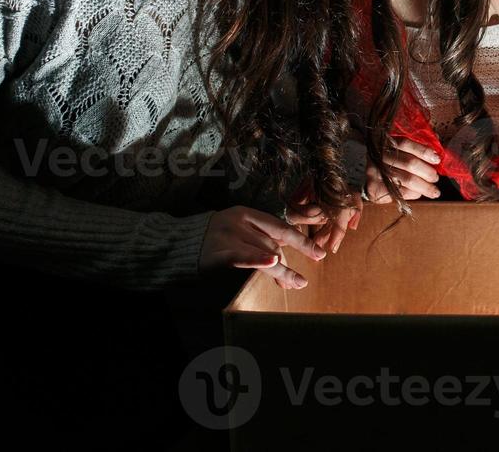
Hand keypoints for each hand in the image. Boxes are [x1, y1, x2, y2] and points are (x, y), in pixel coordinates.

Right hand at [198, 205, 323, 289]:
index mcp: (247, 214)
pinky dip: (258, 258)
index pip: (281, 226)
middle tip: (301, 281)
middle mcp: (241, 221)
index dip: (302, 240)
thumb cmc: (213, 240)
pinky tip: (272, 262)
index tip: (320, 254)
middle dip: (289, 262)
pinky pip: (242, 256)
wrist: (178, 244)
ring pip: (263, 252)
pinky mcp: (218, 251)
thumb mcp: (238, 231)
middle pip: (274, 242)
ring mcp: (230, 235)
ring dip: (282, 270)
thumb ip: (261, 238)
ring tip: (296, 283)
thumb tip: (287, 251)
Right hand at [365, 136, 441, 203]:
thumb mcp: (400, 151)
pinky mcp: (373, 188)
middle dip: (427, 172)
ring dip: (425, 186)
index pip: (406, 143)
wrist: (367, 178)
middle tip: (435, 178)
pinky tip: (419, 193)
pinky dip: (413, 193)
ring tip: (433, 190)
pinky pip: (400, 192)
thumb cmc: (390, 163)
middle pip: (409, 163)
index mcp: (386, 142)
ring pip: (407, 179)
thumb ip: (416, 147)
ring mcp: (374, 172)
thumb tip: (437, 146)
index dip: (423, 151)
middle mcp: (379, 156)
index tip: (437, 159)